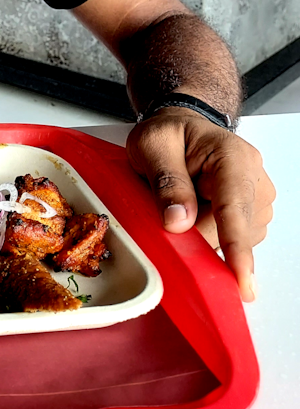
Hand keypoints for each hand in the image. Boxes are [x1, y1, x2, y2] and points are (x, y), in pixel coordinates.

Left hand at [126, 109, 274, 301]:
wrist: (183, 126)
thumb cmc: (170, 132)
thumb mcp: (153, 145)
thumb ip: (166, 181)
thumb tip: (178, 222)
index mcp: (233, 158)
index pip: (235, 208)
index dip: (236, 249)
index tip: (241, 282)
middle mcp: (254, 180)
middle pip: (226, 231)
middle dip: (193, 233)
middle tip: (164, 210)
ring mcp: (256, 200)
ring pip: (227, 239)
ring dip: (199, 232)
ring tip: (180, 201)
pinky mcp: (250, 215)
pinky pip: (226, 239)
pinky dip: (205, 233)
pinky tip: (193, 212)